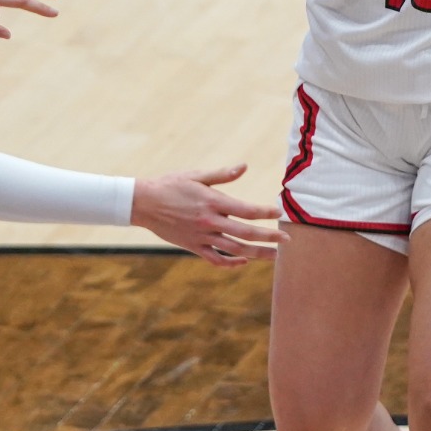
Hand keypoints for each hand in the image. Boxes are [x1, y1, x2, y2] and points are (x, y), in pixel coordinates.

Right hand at [131, 164, 284, 266]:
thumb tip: (244, 166)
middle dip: (269, 238)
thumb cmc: (171, 185)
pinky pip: (216, 259)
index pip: (246, 210)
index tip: (279, 213)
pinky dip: (231, 263)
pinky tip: (244, 262)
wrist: (143, 203)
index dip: (265, 213)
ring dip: (257, 254)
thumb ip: (222, 175)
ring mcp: (202, 237)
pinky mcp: (193, 247)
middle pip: (246, 234)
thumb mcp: (196, 175)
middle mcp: (210, 222)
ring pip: (235, 250)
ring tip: (275, 255)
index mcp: (212, 202)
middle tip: (287, 240)